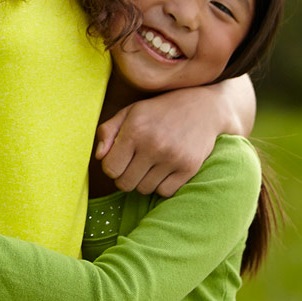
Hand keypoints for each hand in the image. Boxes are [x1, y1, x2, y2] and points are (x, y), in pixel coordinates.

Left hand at [95, 87, 229, 196]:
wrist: (203, 108)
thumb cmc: (159, 111)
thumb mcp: (130, 112)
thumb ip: (108, 132)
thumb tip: (99, 157)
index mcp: (135, 130)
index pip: (110, 169)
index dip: (112, 167)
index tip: (120, 159)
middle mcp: (154, 145)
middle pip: (125, 184)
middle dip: (125, 176)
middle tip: (134, 164)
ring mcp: (173, 158)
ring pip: (144, 190)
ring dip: (144, 181)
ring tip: (151, 164)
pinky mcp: (189, 168)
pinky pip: (165, 192)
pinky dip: (162, 185)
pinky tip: (165, 170)